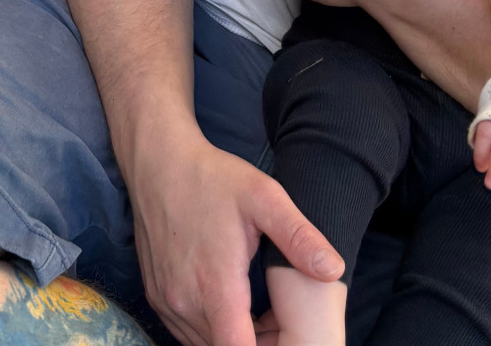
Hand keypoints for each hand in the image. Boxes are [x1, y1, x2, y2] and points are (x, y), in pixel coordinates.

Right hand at [128, 120, 342, 345]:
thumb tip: (333, 269)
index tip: (283, 337)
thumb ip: (298, 236)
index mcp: (216, 284)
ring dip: (232, 338)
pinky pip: (187, 331)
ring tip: (259, 316)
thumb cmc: (213, 178)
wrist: (159, 162)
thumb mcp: (263, 196)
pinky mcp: (156, 297)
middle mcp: (185, 301)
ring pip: (204, 344)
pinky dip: (210, 329)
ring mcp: (167, 301)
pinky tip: (230, 306)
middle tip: (279, 322)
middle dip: (255, 343)